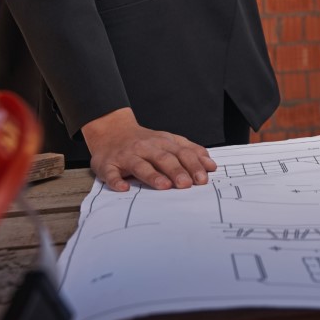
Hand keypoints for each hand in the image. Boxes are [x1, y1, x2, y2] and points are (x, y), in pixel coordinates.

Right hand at [80, 107, 216, 190]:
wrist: (111, 131)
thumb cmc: (145, 141)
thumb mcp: (169, 141)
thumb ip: (190, 152)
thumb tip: (210, 166)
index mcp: (162, 142)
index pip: (181, 153)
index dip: (193, 164)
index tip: (203, 178)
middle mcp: (146, 148)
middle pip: (163, 158)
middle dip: (176, 171)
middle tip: (186, 184)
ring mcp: (126, 156)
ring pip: (140, 165)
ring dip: (152, 175)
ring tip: (164, 186)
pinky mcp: (108, 165)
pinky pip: (111, 173)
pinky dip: (116, 181)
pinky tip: (123, 188)